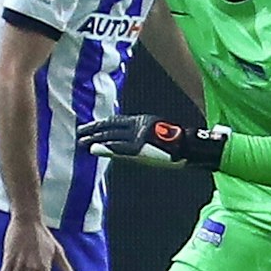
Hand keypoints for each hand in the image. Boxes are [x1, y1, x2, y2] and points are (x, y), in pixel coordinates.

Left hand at [77, 114, 227, 168]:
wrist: (191, 147)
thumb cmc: (179, 143)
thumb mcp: (159, 134)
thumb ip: (144, 135)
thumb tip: (131, 142)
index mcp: (143, 121)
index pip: (117, 121)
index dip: (102, 124)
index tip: (89, 126)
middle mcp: (139, 126)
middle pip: (111, 127)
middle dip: (94, 130)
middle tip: (80, 132)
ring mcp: (139, 136)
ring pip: (112, 136)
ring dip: (96, 139)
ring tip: (81, 141)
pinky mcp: (140, 148)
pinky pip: (119, 148)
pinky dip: (105, 148)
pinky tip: (94, 149)